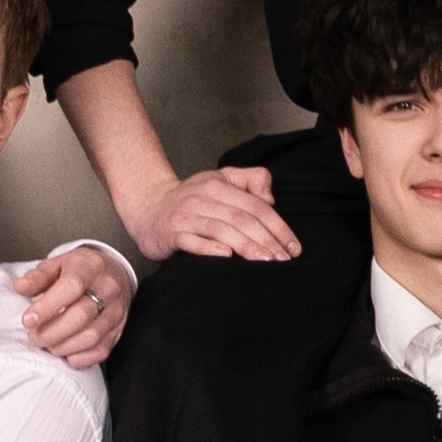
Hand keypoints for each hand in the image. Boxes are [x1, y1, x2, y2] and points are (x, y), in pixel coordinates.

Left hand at [10, 241, 135, 370]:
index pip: (71, 287)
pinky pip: (100, 351)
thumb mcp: (57, 265)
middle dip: (51, 332)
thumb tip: (20, 287)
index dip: (47, 307)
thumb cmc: (80, 271)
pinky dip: (78, 357)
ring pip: (91, 337)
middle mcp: (108, 288)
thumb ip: (38, 277)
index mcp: (90, 266)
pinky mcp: (119, 331)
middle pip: (80, 316)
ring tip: (47, 344)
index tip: (28, 320)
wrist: (113, 274)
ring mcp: (117, 311)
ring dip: (63, 346)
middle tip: (34, 337)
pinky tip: (65, 351)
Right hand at [136, 164, 302, 263]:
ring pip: (221, 230)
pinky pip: (192, 242)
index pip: (256, 206)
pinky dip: (209, 248)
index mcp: (219, 185)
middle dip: (267, 240)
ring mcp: (186, 216)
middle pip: (242, 219)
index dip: (278, 227)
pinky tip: (227, 257)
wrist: (148, 208)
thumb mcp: (221, 180)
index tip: (294, 248)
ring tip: (266, 261)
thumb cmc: (192, 199)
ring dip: (246, 246)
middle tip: (284, 260)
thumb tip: (270, 198)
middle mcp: (202, 198)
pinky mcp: (171, 234)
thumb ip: (251, 179)